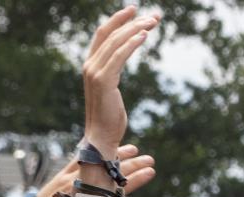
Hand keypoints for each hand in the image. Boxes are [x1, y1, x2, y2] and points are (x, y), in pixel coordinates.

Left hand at [22, 144, 156, 196]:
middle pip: (113, 171)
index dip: (138, 179)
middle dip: (133, 164)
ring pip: (98, 161)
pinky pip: (79, 158)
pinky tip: (99, 143)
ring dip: (116, 154)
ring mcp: (72, 178)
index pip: (121, 187)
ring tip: (133, 148)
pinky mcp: (62, 175)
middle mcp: (83, 185)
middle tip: (149, 159)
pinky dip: (91, 150)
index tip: (151, 172)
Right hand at [82, 7, 158, 154]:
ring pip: (116, 42)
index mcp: (90, 65)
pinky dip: (131, 44)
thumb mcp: (110, 89)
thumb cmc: (109, 118)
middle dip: (132, 21)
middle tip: (154, 16)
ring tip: (153, 23)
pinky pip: (119, 56)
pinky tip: (144, 36)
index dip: (118, 19)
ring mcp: (94, 72)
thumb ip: (112, 73)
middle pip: (111, 34)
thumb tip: (119, 65)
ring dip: (136, 29)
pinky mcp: (103, 80)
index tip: (135, 10)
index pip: (103, 34)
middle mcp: (90, 65)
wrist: (101, 138)